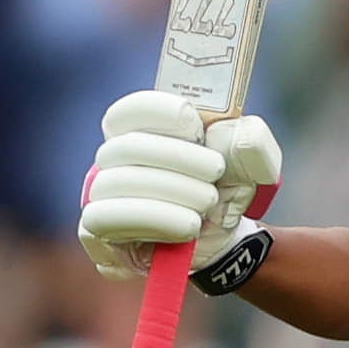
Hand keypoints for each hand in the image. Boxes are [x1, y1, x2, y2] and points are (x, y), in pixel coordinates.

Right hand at [77, 91, 282, 279]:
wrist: (224, 236)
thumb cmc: (226, 187)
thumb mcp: (250, 160)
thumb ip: (250, 140)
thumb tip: (234, 134)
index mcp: (140, 131)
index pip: (128, 111)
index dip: (158, 112)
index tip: (194, 125)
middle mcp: (112, 160)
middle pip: (127, 147)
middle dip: (179, 159)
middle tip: (216, 172)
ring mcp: (100, 195)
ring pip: (116, 183)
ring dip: (171, 192)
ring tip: (207, 203)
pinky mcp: (97, 232)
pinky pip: (104, 220)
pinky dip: (154, 219)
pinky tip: (187, 226)